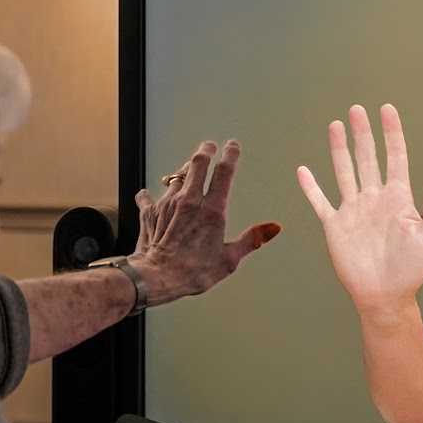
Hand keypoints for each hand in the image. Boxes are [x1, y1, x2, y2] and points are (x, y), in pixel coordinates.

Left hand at [128, 139, 281, 305]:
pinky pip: (149, 196)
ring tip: (187, 172)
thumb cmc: (193, 272)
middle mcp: (190, 201)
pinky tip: (149, 194)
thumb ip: (252, 240)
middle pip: (197, 163)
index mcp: (212, 211)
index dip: (230, 155)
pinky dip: (151, 194)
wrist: (156, 277)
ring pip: (176, 176)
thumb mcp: (229, 260)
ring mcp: (168, 204)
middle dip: (205, 151)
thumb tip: (273, 228)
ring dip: (183, 172)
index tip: (233, 146)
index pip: (224, 172)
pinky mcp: (150, 212)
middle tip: (209, 146)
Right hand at [296, 103, 422, 318]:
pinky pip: (321, 202)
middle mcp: (375, 198)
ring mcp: (354, 210)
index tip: (387, 110)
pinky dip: (311, 187)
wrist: (386, 295)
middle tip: (357, 109)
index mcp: (398, 198)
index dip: (392, 133)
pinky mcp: (336, 226)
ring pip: (344, 171)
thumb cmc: (412, 269)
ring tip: (335, 125)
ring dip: (339, 149)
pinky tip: (303, 170)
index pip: (395, 157)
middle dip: (363, 133)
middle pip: (367, 157)